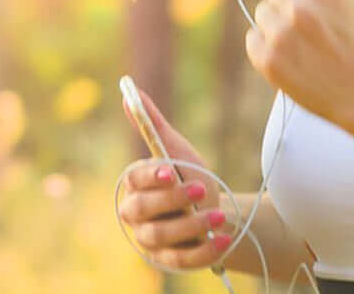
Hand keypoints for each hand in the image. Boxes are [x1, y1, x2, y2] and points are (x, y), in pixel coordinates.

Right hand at [115, 89, 236, 268]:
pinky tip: (223, 238)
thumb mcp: (179, 152)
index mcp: (136, 186)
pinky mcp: (169, 260)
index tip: (171, 171)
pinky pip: (182, 259)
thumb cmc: (192, 179)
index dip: (150, 176)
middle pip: (141, 209)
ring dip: (191, 225)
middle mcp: (136, 215)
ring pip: (162, 235)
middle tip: (201, 189)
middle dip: (171, 199)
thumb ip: (154, 127)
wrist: (217, 214)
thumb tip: (130, 92)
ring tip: (218, 216)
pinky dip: (203, 250)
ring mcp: (151, 240)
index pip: (134, 180)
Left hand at [246, 0, 353, 133]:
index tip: (321, 1)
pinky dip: (267, 45)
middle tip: (317, 26)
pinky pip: (253, 38)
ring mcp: (280, 37)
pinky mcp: (267, 61)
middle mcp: (298, 10)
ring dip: (279, 22)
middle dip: (293, 1)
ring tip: (306, 43)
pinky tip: (293, 56)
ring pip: (263, 11)